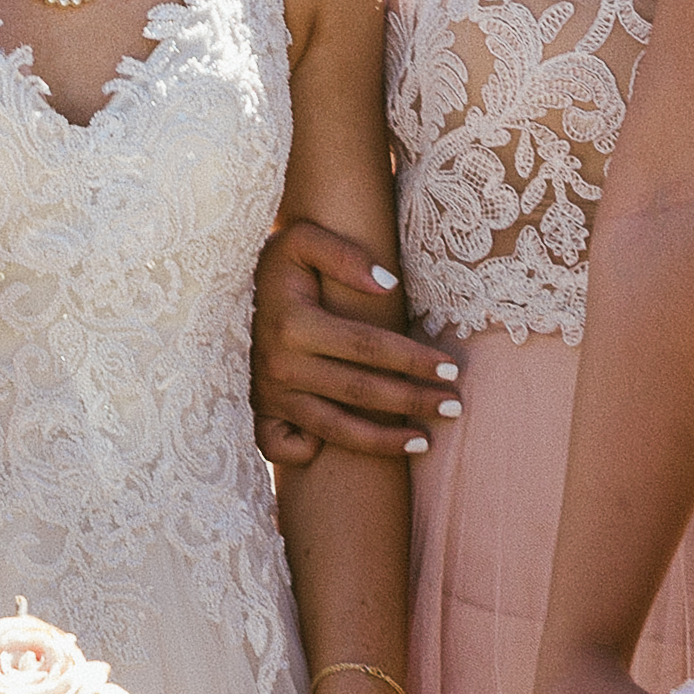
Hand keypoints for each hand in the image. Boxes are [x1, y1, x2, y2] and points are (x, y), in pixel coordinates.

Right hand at [254, 218, 452, 467]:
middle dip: (412, 400)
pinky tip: (353, 451)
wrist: (238, 286)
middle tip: (455, 405)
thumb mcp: (304, 240)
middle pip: (359, 391)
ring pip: (334, 428)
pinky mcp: (262, 410)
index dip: (412, 360)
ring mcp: (270, 393)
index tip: (450, 367)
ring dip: (383, 441)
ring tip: (426, 443)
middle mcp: (280, 365)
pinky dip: (311, 454)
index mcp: (293, 324)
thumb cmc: (285, 264)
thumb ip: (343, 254)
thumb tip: (388, 284)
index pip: (367, 347)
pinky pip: (284, 446)